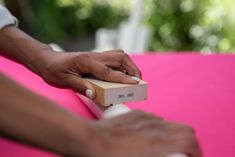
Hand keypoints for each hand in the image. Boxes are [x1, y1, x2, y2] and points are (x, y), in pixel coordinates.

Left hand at [39, 49, 141, 98]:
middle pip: (120, 57)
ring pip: (119, 55)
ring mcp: (96, 55)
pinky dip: (123, 65)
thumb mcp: (63, 81)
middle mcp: (93, 56)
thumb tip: (95, 94)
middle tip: (138, 82)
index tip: (135, 84)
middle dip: (133, 68)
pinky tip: (122, 74)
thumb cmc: (53, 70)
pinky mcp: (96, 57)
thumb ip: (80, 86)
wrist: (47, 60)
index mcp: (85, 61)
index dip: (123, 78)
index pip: (108, 71)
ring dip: (129, 65)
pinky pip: (114, 57)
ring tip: (133, 78)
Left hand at [82, 111, 201, 156]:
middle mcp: (156, 127)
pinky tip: (146, 135)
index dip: (197, 151)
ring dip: (172, 135)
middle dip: (190, 142)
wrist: (90, 141)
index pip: (191, 140)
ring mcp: (146, 118)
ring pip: (170, 124)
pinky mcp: (136, 114)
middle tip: (183, 153)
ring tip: (163, 145)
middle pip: (186, 130)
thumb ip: (158, 155)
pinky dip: (157, 128)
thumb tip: (163, 154)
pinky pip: (154, 119)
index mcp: (159, 142)